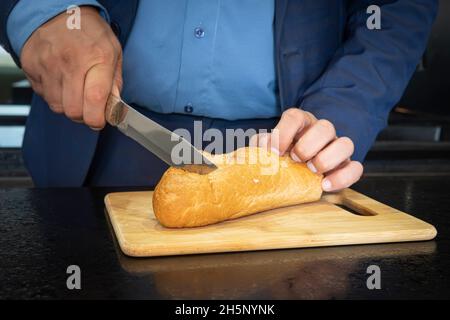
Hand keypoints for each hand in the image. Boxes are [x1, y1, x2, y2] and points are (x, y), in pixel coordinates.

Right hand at [20, 6, 122, 129]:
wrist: (57, 11)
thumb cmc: (89, 33)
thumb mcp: (113, 52)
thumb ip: (115, 83)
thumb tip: (114, 109)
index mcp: (98, 58)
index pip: (95, 100)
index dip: (97, 119)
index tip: (99, 121)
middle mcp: (71, 62)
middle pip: (74, 111)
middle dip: (83, 115)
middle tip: (88, 107)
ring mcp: (48, 65)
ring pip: (57, 107)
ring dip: (68, 105)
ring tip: (74, 90)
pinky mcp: (32, 67)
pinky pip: (43, 95)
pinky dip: (54, 94)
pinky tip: (61, 81)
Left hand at [252, 108, 362, 191]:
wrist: (295, 173)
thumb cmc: (281, 157)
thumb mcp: (267, 149)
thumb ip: (262, 145)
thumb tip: (264, 147)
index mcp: (301, 124)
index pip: (295, 117)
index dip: (284, 132)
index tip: (275, 151)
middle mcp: (321, 132)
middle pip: (326, 127)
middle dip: (309, 145)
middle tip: (295, 159)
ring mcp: (336, 149)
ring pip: (346, 144)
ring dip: (327, 158)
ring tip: (311, 170)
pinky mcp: (346, 167)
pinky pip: (356, 168)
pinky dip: (342, 177)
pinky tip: (325, 185)